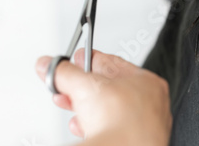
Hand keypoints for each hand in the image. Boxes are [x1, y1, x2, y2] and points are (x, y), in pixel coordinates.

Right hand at [36, 49, 171, 145]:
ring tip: (67, 103)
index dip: (90, 60)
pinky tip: (80, 125)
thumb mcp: (84, 85)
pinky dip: (91, 125)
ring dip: (82, 107)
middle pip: (107, 88)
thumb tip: (49, 65)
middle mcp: (149, 104)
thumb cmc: (121, 121)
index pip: (114, 63)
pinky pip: (108, 129)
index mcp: (147, 82)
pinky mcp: (129, 142)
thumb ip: (64, 72)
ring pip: (106, 110)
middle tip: (64, 85)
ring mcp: (141, 126)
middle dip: (80, 87)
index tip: (76, 60)